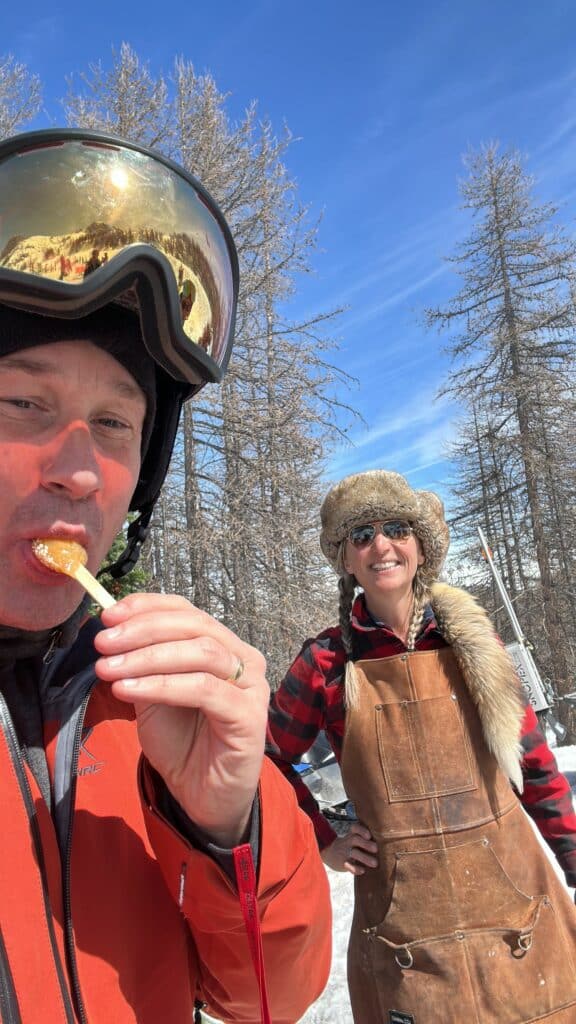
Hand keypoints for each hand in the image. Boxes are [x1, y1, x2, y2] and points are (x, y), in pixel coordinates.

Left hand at [94, 593, 268, 847]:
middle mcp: (244, 659)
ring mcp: (252, 686)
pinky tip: (128, 690)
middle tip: (103, 643)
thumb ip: (141, 661)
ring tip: (109, 669)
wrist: (201, 796)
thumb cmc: (181, 742)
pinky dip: (160, 685)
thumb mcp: (153, 693)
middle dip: (142, 630)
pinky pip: (202, 689)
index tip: (108, 615)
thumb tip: (109, 629)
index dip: (147, 606)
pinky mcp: (250, 716)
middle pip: (194, 625)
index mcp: (224, 646)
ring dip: (147, 657)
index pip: (187, 610)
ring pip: (200, 653)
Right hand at [320, 822, 377, 874]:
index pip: (355, 828)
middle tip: (376, 849)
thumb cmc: (351, 845)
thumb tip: (388, 840)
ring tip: (375, 863)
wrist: (331, 852)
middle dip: (366, 844)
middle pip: (355, 840)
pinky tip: (362, 871)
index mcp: (352, 834)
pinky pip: (348, 866)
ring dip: (364, 858)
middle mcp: (348, 841)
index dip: (362, 831)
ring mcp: (345, 852)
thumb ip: (366, 837)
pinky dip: (355, 868)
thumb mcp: (354, 837)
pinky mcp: (343, 863)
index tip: (369, 835)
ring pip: (353, 853)